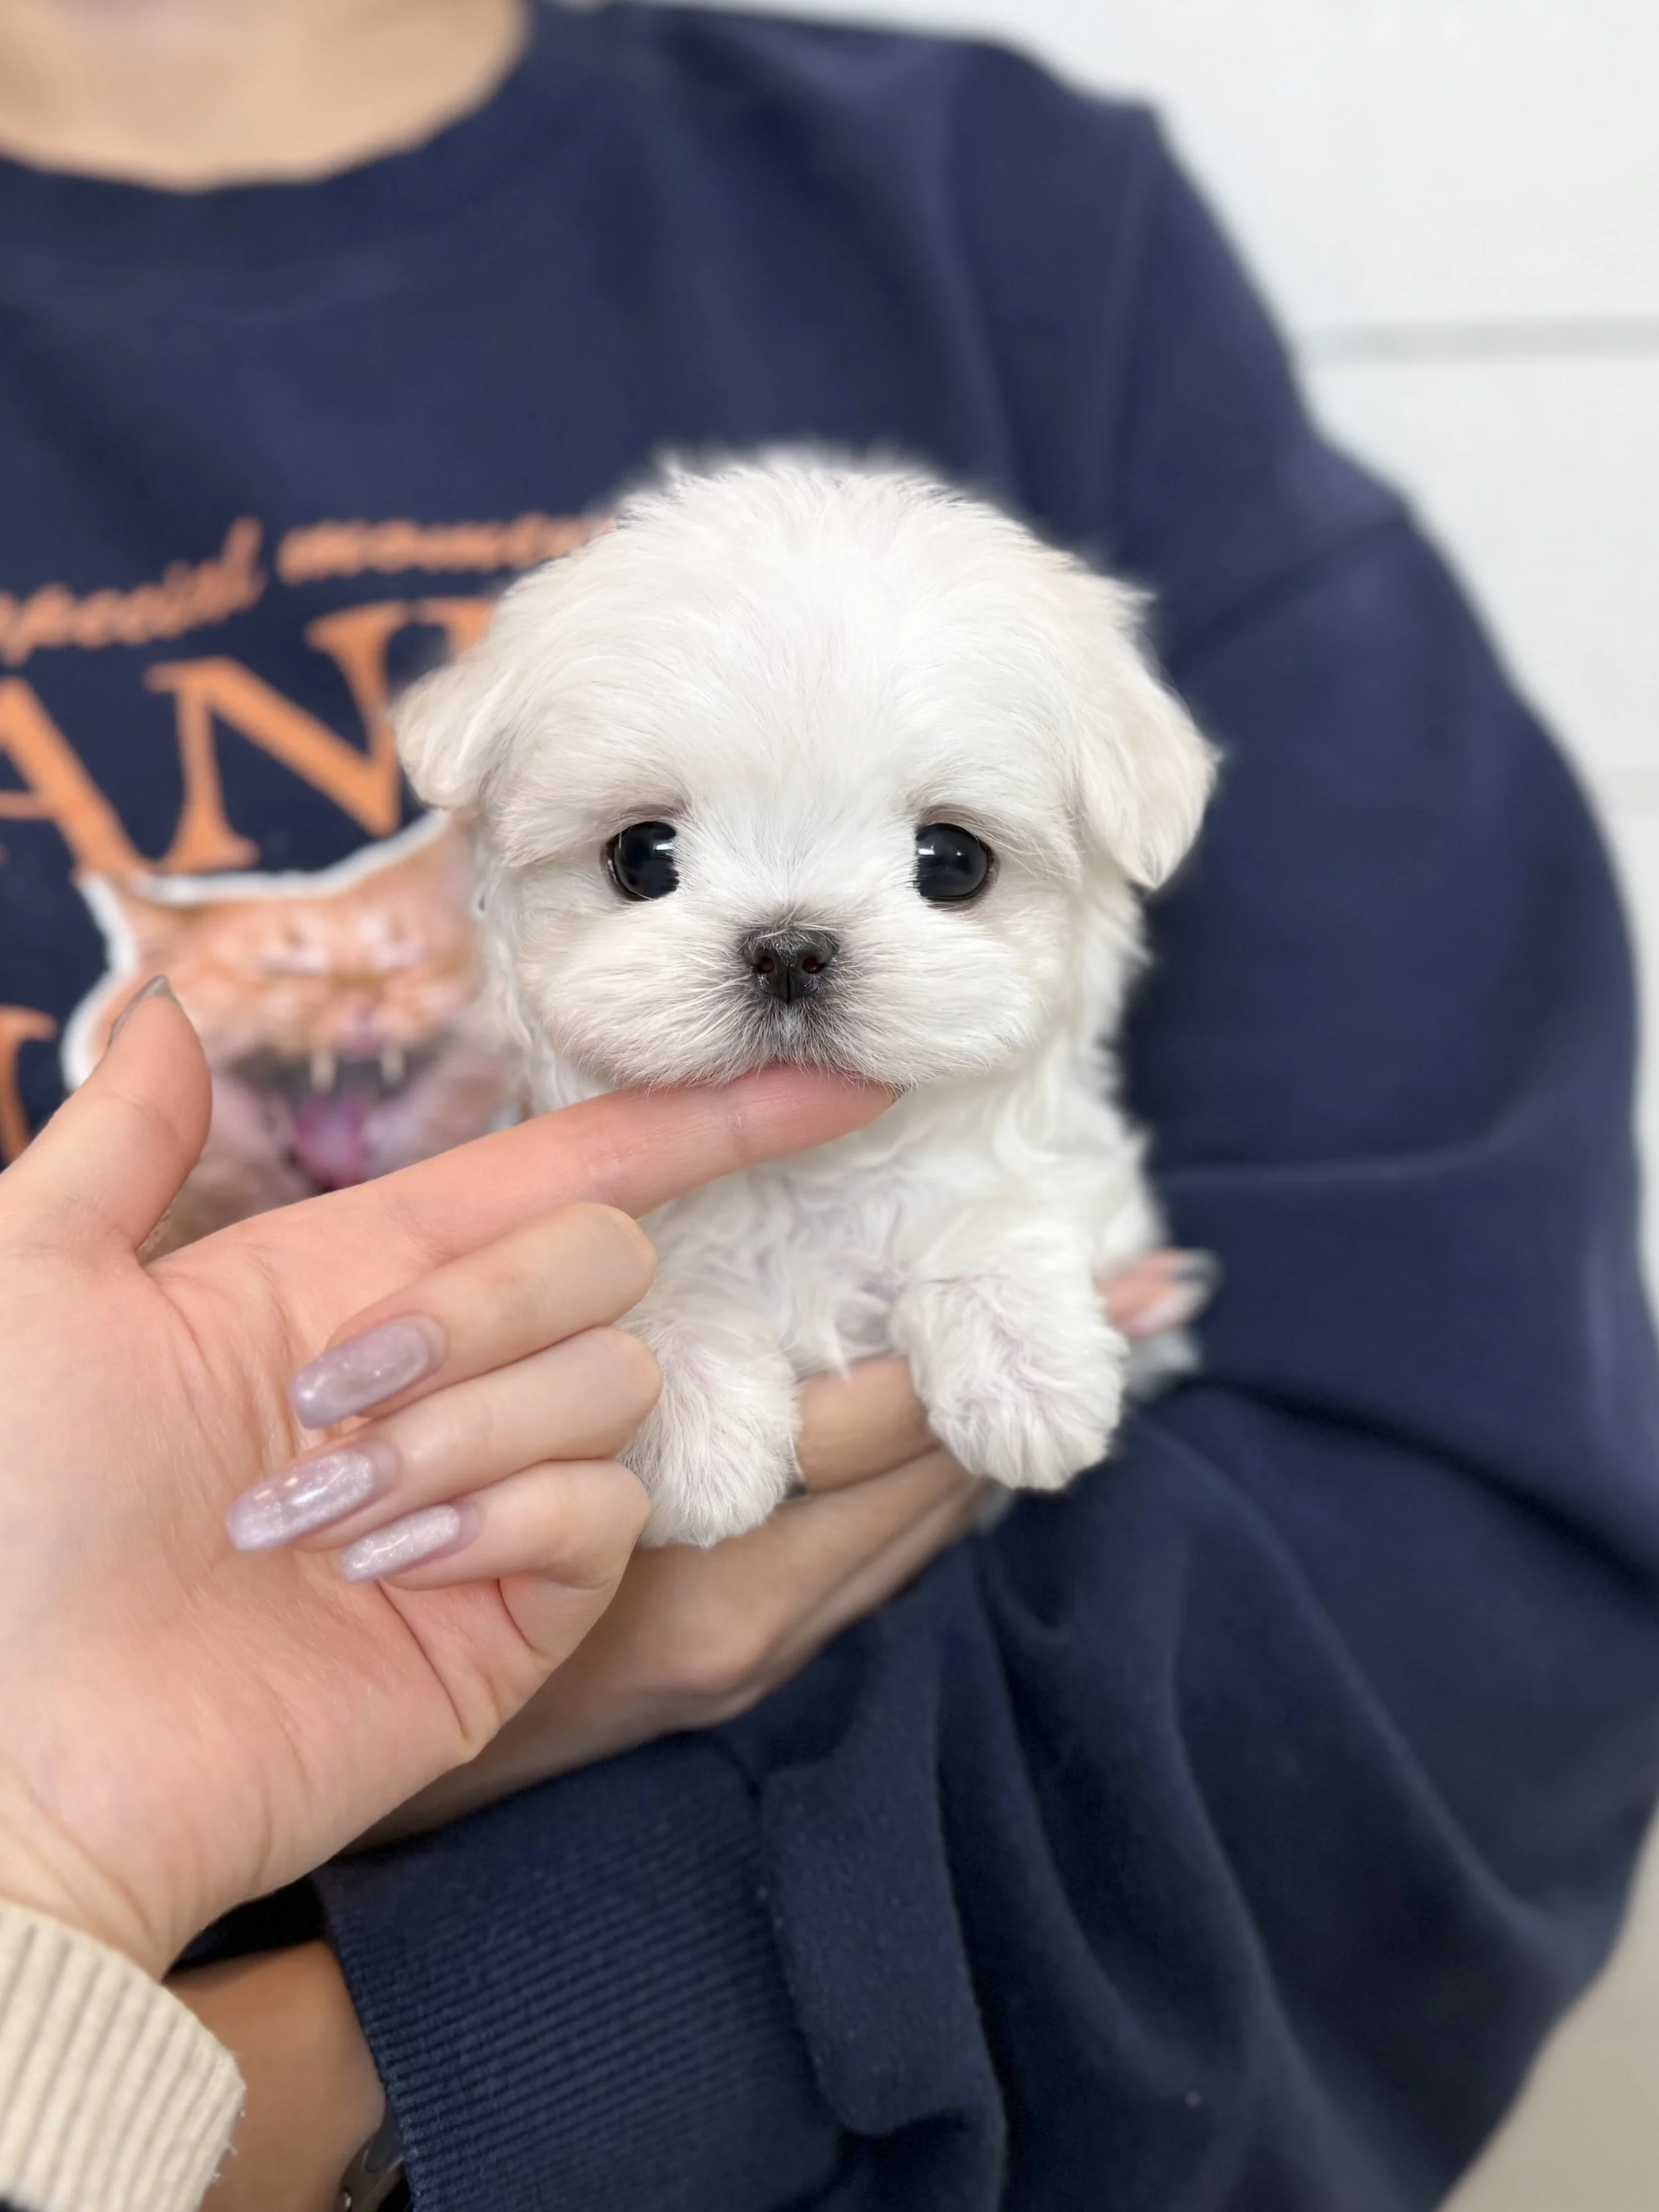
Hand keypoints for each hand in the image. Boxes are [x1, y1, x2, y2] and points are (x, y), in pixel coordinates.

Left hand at [0, 985, 885, 1977]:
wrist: (15, 1756)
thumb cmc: (2, 1519)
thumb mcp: (31, 1291)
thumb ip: (116, 1146)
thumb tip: (159, 1007)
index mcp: (355, 1276)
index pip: (568, 1168)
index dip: (700, 1120)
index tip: (833, 1085)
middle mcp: (447, 1370)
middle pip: (600, 1254)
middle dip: (486, 1309)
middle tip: (329, 1400)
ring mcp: (495, 1491)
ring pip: (605, 1381)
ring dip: (460, 1435)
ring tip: (322, 1525)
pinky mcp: (522, 1606)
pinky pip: (601, 1507)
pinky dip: (502, 1518)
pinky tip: (383, 1577)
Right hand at [384, 1244, 1213, 1833]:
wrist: (362, 1769)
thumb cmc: (402, 1590)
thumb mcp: (492, 1481)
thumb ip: (599, 1384)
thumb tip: (680, 1239)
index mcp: (711, 1566)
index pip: (896, 1438)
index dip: (996, 1341)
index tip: (1107, 1275)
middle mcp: (767, 1619)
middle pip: (941, 1480)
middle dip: (1045, 1378)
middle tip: (1160, 1287)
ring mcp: (765, 1651)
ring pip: (923, 1526)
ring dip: (1005, 1430)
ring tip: (1114, 1338)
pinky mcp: (748, 1665)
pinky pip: (875, 1558)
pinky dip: (935, 1485)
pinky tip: (974, 1428)